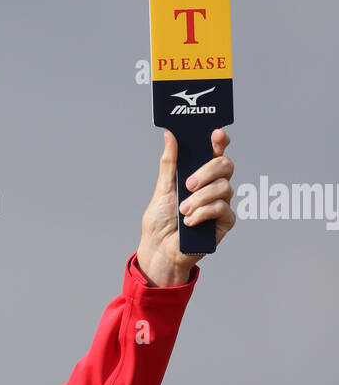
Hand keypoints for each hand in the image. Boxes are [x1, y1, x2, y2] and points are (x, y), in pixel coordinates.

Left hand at [136, 128, 235, 285]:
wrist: (160, 250)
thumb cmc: (161, 221)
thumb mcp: (163, 189)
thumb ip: (170, 163)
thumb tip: (170, 135)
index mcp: (200, 174)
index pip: (215, 151)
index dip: (219, 140)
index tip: (216, 134)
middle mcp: (214, 186)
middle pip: (225, 165)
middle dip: (207, 171)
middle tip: (188, 184)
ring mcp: (221, 203)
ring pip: (224, 187)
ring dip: (200, 198)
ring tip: (183, 210)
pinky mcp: (225, 221)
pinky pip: (222, 208)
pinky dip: (203, 213)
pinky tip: (190, 222)